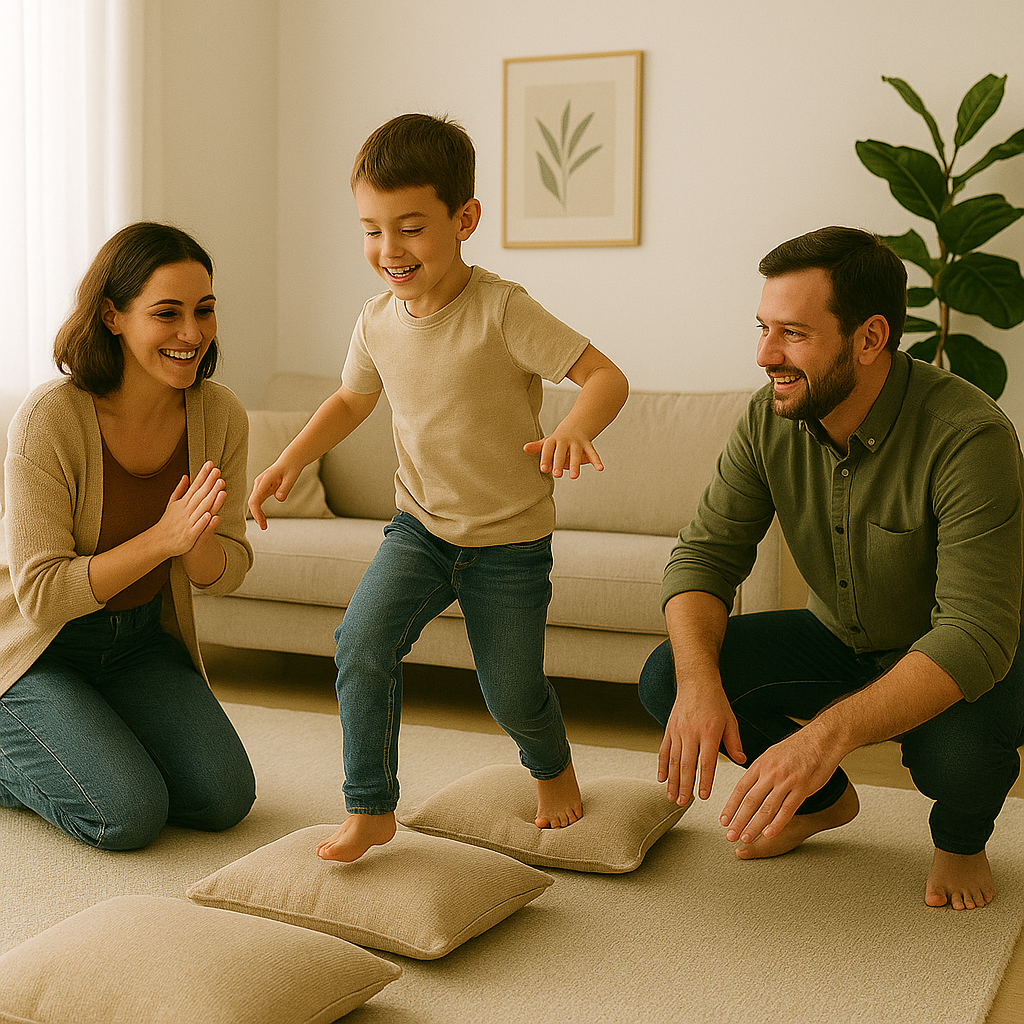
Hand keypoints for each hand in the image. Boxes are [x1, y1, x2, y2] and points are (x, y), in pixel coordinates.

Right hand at [157, 462, 225, 555]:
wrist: (158, 542)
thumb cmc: (168, 523)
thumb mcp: (172, 504)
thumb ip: (180, 490)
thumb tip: (186, 476)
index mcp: (183, 503)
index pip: (195, 486)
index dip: (203, 475)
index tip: (210, 464)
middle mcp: (186, 511)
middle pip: (200, 495)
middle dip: (209, 483)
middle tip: (218, 471)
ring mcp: (188, 523)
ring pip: (201, 509)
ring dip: (211, 498)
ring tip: (220, 487)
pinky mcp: (190, 535)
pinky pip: (198, 528)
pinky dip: (203, 521)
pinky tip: (211, 514)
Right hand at [248, 460, 299, 529]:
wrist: (290, 461)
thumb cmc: (291, 468)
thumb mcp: (291, 478)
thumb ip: (285, 488)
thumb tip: (279, 499)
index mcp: (265, 480)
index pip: (255, 499)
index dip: (257, 512)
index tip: (262, 523)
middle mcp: (259, 483)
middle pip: (253, 502)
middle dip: (256, 515)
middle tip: (264, 528)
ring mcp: (259, 485)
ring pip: (254, 502)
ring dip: (258, 514)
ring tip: (264, 526)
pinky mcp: (262, 488)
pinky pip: (258, 501)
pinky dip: (259, 510)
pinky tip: (263, 519)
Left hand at [523, 426, 603, 478]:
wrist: (576, 425)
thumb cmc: (558, 440)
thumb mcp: (547, 443)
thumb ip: (537, 447)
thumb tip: (524, 448)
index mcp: (553, 440)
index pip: (548, 449)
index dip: (546, 458)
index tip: (544, 469)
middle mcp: (565, 441)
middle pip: (561, 452)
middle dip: (559, 463)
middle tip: (557, 475)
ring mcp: (577, 443)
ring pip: (576, 454)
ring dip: (576, 465)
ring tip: (574, 477)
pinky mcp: (587, 445)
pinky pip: (592, 453)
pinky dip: (596, 461)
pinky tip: (600, 469)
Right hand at [657, 687, 744, 806]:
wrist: (696, 682)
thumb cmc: (716, 702)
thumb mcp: (730, 721)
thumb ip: (734, 743)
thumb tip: (741, 761)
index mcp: (709, 732)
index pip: (706, 762)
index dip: (705, 780)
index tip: (704, 796)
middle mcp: (691, 733)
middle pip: (686, 765)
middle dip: (684, 786)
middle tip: (682, 803)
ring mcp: (677, 731)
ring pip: (673, 760)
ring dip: (671, 780)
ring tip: (671, 797)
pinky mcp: (669, 729)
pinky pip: (664, 750)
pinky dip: (662, 766)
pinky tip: (661, 779)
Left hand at [718, 727, 839, 844]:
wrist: (821, 739)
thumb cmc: (798, 747)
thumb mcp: (772, 754)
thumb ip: (760, 771)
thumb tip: (748, 786)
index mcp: (761, 764)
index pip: (740, 789)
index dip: (730, 806)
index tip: (723, 819)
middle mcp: (770, 773)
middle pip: (750, 801)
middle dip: (738, 820)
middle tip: (729, 834)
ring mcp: (786, 782)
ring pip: (766, 809)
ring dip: (754, 826)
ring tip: (745, 838)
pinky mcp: (802, 789)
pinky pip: (787, 810)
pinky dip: (776, 824)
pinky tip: (768, 834)